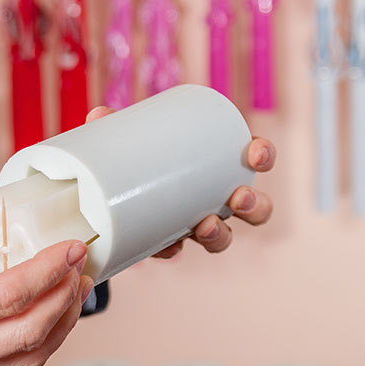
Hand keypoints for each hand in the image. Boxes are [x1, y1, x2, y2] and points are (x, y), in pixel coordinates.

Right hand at [0, 200, 93, 365]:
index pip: (9, 296)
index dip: (49, 270)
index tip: (72, 248)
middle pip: (30, 332)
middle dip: (65, 297)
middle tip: (81, 268)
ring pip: (27, 359)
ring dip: (59, 326)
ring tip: (73, 294)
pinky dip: (37, 345)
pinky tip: (45, 320)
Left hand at [85, 106, 275, 257]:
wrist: (107, 193)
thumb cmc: (135, 155)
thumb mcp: (129, 138)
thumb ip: (115, 125)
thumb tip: (100, 114)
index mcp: (218, 164)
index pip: (255, 159)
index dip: (264, 156)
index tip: (255, 153)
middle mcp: (216, 199)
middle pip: (254, 207)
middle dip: (255, 204)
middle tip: (238, 197)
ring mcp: (195, 224)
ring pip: (223, 237)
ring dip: (221, 235)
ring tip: (204, 226)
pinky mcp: (168, 242)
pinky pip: (177, 252)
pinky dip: (172, 249)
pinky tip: (166, 246)